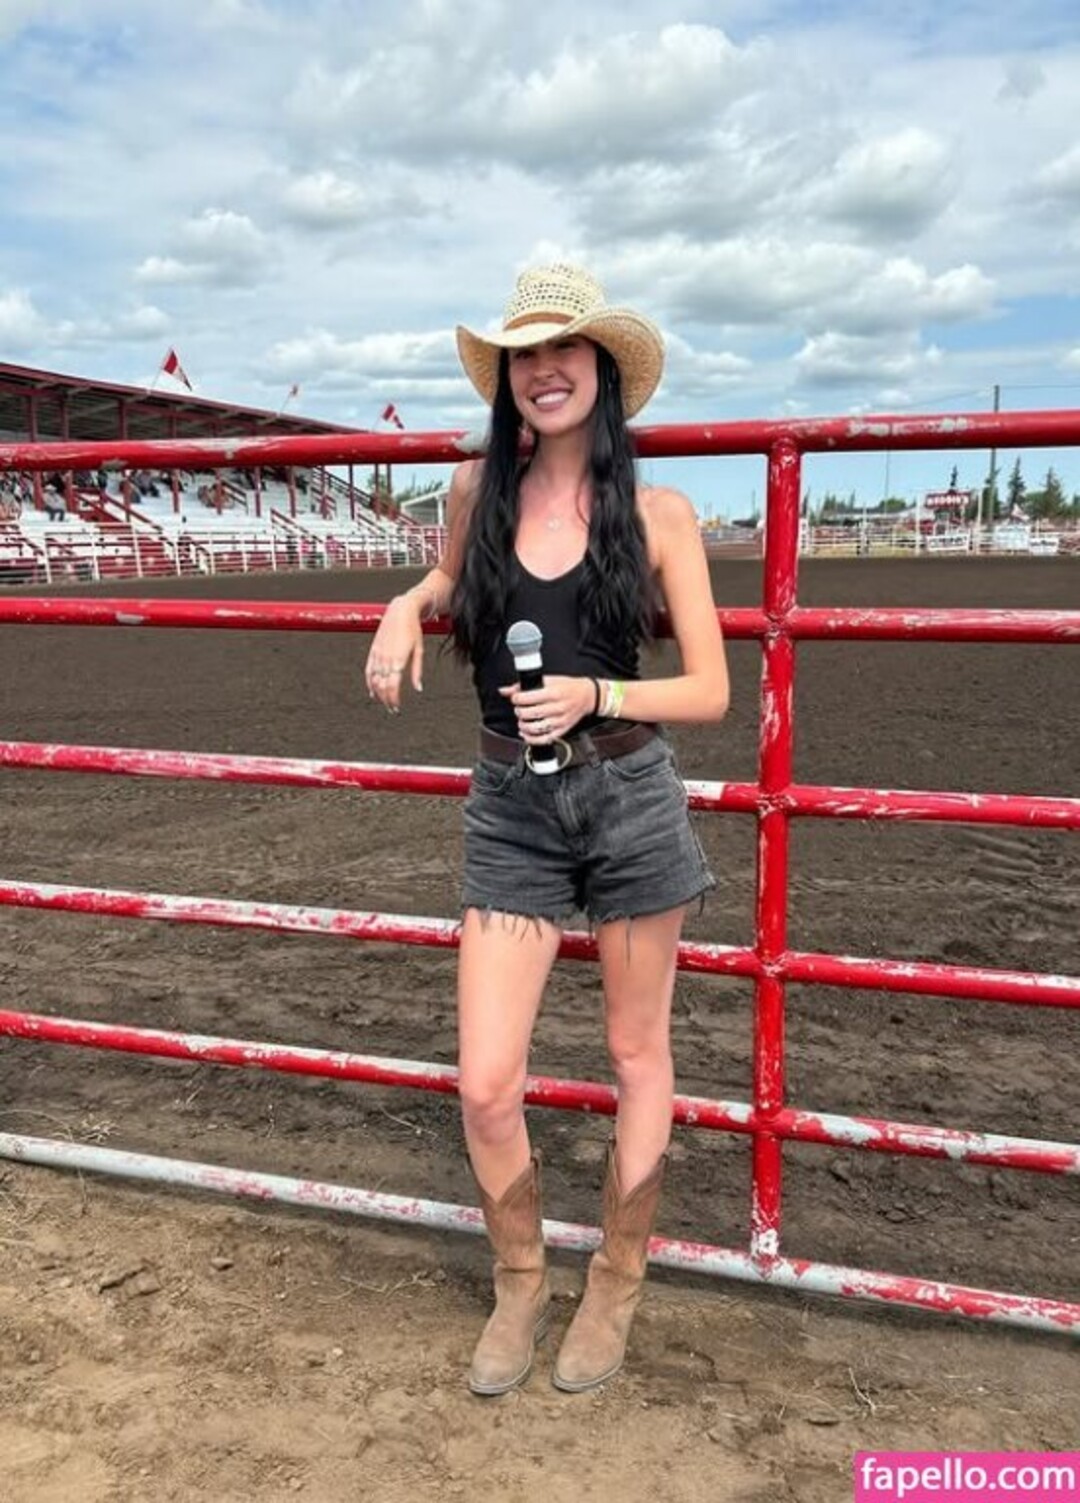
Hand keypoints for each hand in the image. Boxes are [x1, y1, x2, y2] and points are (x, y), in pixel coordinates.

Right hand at [365, 593, 425, 712]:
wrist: (400, 610)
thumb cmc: (413, 629)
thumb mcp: (419, 650)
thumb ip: (417, 670)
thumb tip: (418, 688)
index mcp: (398, 659)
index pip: (392, 686)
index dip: (393, 699)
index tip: (397, 707)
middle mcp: (385, 658)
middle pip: (382, 686)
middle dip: (386, 700)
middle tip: (392, 709)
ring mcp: (377, 654)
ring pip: (374, 680)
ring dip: (378, 694)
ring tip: (384, 702)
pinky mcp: (373, 650)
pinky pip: (368, 671)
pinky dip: (369, 683)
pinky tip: (373, 691)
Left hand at [498, 675, 594, 742]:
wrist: (587, 696)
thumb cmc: (568, 687)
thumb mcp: (548, 680)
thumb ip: (524, 686)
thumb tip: (505, 690)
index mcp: (554, 693)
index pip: (527, 698)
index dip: (516, 699)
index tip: (516, 698)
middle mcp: (557, 708)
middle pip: (529, 714)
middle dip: (519, 711)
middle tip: (520, 708)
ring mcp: (560, 721)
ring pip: (534, 728)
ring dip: (523, 725)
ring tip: (522, 720)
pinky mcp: (561, 731)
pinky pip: (543, 740)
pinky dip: (531, 739)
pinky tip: (526, 733)